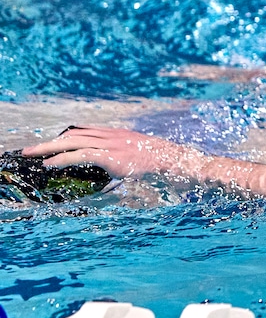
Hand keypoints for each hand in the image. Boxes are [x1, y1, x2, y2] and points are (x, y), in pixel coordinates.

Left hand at [22, 127, 203, 178]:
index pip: (87, 131)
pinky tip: (50, 164)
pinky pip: (81, 154)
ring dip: (49, 148)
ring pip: (72, 141)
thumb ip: (125, 171)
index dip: (67, 136)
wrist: (182, 164)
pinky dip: (62, 158)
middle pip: (74, 134)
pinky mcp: (112, 155)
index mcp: (121, 136)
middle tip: (30, 148)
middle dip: (50, 141)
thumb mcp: (143, 167)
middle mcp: (114, 136)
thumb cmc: (168, 169)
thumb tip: (109, 185)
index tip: (53, 141)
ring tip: (32, 154)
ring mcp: (113, 144)